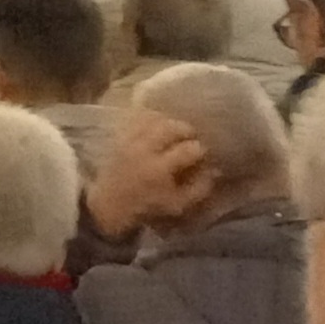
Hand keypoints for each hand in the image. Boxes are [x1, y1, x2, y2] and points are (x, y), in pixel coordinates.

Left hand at [86, 110, 213, 238]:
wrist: (109, 204)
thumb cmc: (148, 205)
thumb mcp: (179, 204)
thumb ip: (200, 188)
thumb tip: (215, 169)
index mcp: (160, 168)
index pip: (189, 149)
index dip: (201, 149)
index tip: (204, 153)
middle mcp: (144, 149)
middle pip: (170, 127)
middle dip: (186, 129)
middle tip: (192, 136)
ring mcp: (129, 140)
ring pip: (152, 118)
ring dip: (168, 121)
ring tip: (176, 130)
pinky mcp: (118, 137)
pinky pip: (135, 118)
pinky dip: (150, 117)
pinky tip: (158, 124)